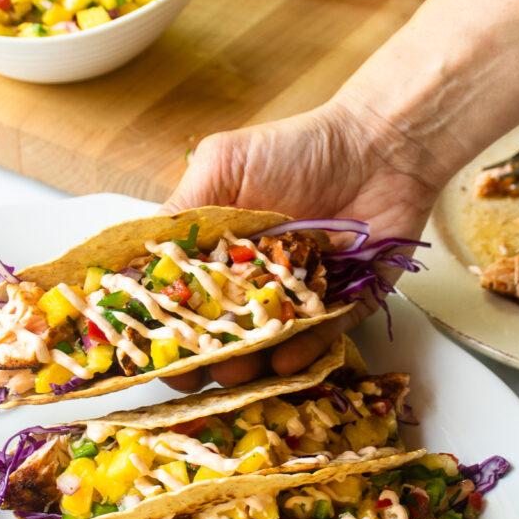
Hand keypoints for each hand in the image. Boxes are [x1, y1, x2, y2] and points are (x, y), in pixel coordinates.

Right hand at [159, 93, 440, 390]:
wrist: (379, 144)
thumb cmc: (298, 148)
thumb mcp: (224, 164)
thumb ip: (184, 208)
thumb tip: (139, 258)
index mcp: (225, 252)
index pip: (189, 299)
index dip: (170, 329)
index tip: (152, 354)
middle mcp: (260, 280)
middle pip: (227, 334)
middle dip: (208, 359)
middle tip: (197, 374)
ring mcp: (302, 297)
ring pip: (271, 346)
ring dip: (252, 365)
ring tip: (239, 372)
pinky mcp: (345, 305)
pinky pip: (323, 338)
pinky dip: (304, 352)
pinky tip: (286, 361)